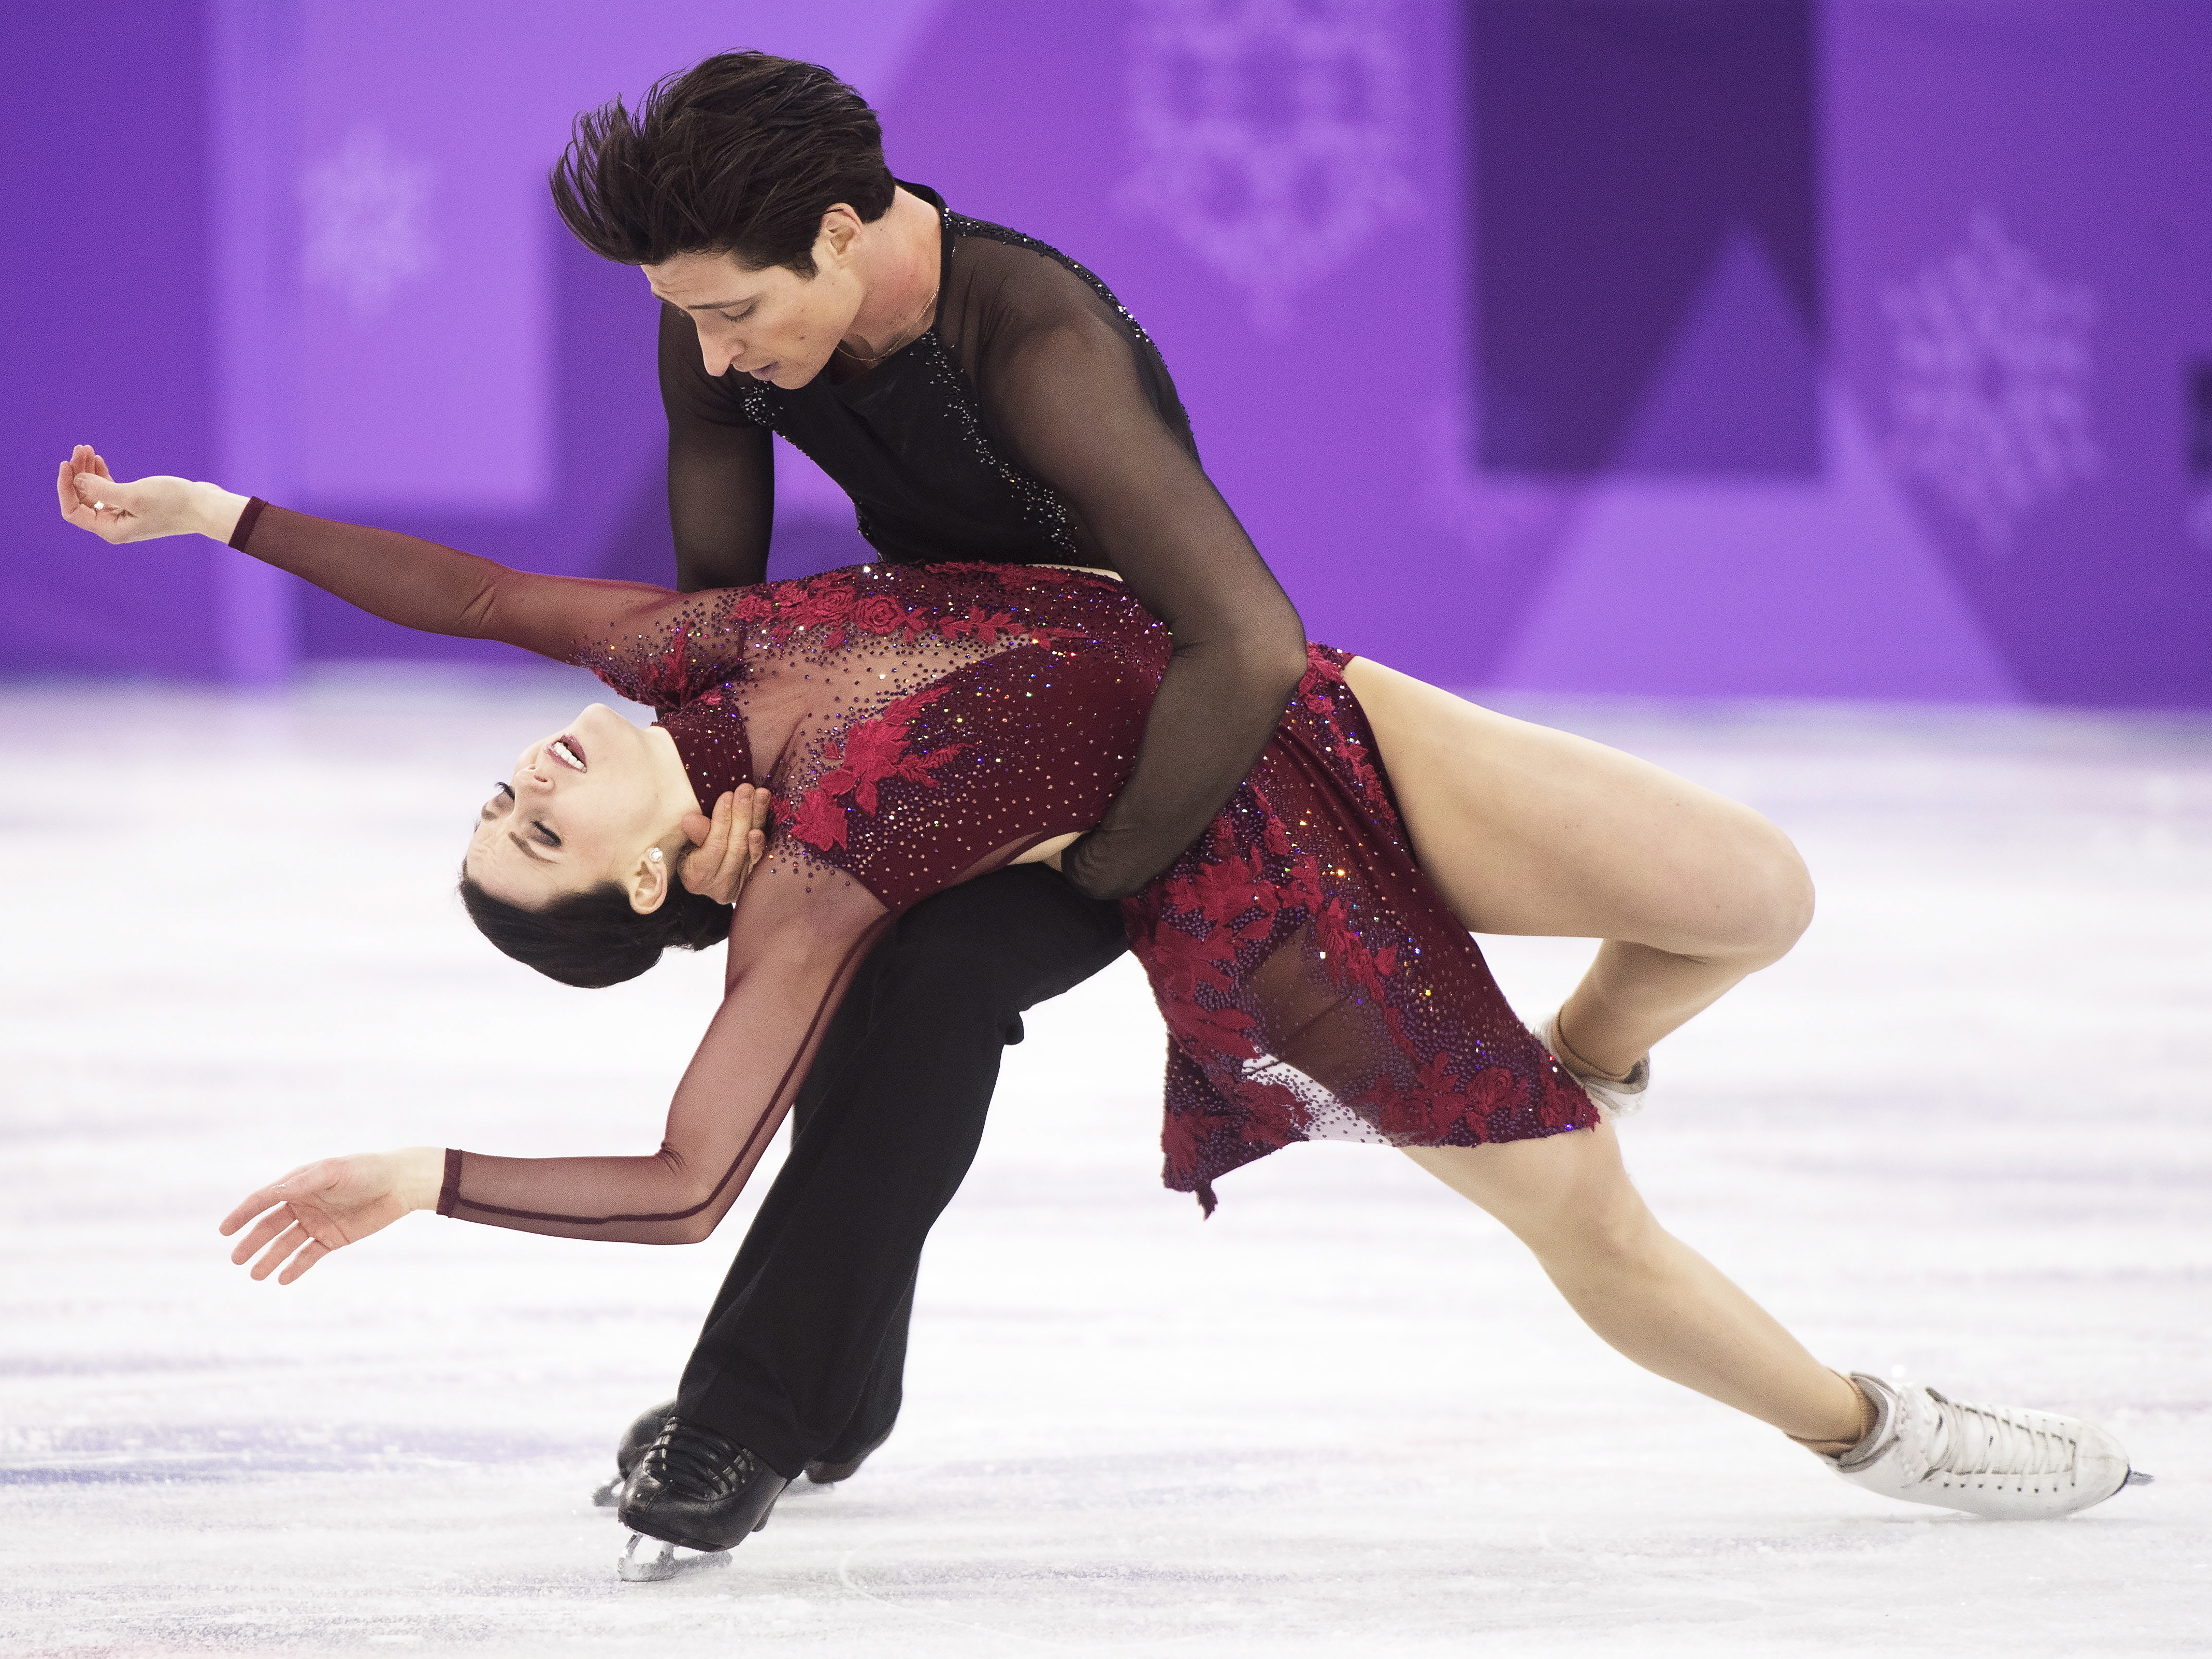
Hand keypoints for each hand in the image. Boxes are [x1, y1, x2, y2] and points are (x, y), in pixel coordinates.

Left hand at [54, 444, 247, 543]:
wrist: (205, 507)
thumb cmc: (173, 503)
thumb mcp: (133, 494)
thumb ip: (102, 488)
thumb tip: (76, 480)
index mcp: (111, 530)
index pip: (73, 511)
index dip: (65, 487)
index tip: (66, 464)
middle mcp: (115, 525)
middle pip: (82, 499)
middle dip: (78, 474)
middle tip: (80, 449)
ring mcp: (125, 515)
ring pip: (95, 492)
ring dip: (89, 471)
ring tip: (88, 449)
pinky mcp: (135, 505)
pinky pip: (109, 490)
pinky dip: (101, 475)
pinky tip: (99, 460)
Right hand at [218, 1148, 441, 1284]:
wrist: (401, 1184)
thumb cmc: (367, 1171)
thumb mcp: (335, 1172)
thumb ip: (306, 1182)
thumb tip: (275, 1192)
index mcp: (300, 1184)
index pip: (264, 1200)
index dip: (243, 1214)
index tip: (224, 1230)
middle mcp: (304, 1204)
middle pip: (270, 1226)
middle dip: (252, 1242)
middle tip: (236, 1259)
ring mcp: (317, 1222)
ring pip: (286, 1244)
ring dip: (270, 1258)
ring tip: (255, 1274)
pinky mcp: (333, 1238)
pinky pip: (309, 1255)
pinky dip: (295, 1267)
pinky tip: (282, 1278)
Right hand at [679, 783, 771, 904]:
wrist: (703, 880)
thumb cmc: (687, 856)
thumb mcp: (683, 845)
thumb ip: (693, 835)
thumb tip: (691, 819)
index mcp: (697, 877)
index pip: (714, 846)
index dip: (721, 821)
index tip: (727, 795)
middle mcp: (720, 886)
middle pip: (735, 846)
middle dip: (742, 814)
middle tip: (746, 789)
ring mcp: (739, 884)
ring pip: (749, 849)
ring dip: (756, 818)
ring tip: (760, 794)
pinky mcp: (752, 879)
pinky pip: (759, 857)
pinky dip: (762, 840)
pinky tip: (764, 823)